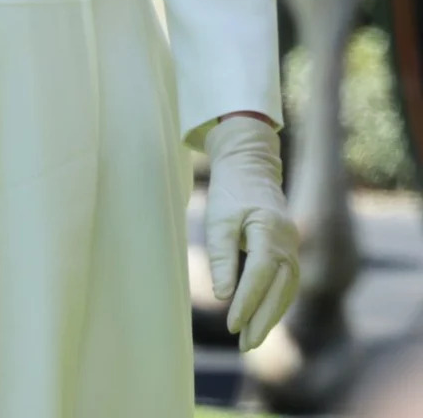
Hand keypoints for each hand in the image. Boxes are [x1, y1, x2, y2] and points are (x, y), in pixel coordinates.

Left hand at [203, 115, 298, 352]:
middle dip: (263, 319)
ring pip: (286, 290)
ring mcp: (292, 246)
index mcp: (270, 229)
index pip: (260, 273)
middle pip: (279, 288)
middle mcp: (288, 241)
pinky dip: (275, 303)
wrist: (250, 165)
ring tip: (250, 341)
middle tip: (244, 346)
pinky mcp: (289, 250)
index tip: (231, 325)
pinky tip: (262, 320)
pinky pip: (286, 283)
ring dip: (270, 316)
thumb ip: (221, 256)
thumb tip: (223, 295)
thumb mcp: (219, 218)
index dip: (247, 301)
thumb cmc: (230, 190)